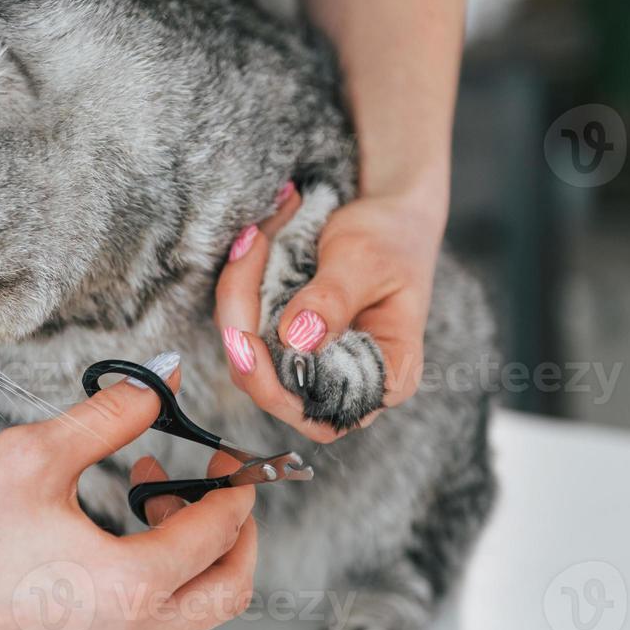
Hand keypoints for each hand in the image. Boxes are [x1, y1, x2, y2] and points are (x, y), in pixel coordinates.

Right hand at [0, 362, 257, 629]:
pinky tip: (115, 533)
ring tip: (148, 493)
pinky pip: (151, 625)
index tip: (228, 459)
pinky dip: (158, 580)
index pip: (217, 534)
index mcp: (129, 587)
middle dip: (237, 536)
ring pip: (192, 613)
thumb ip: (108, 415)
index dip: (233, 488)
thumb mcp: (34, 456)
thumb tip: (159, 381)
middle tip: (219, 489)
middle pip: (228, 592)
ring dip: (192, 556)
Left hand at [214, 187, 444, 442]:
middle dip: (243, 323)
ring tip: (255, 238)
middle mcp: (344, 382)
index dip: (273, 390)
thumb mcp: (365, 261)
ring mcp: (310, 363)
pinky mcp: (284, 339)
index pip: (319, 417)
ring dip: (237, 296)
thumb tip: (297, 339)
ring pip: (247, 356)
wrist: (390, 211)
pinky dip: (239, 288)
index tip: (244, 340)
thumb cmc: (392, 238)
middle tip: (246, 252)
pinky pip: (245, 327)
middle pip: (270, 386)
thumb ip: (332, 301)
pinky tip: (252, 246)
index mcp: (385, 379)